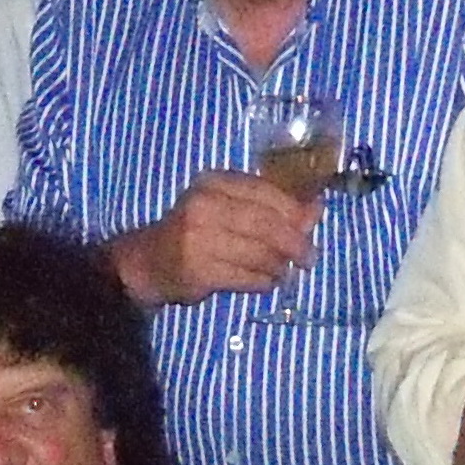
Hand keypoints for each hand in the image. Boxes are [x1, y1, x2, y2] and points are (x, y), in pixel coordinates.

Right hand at [111, 171, 311, 305]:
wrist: (148, 261)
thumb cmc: (195, 230)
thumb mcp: (228, 207)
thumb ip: (270, 206)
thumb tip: (316, 209)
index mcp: (213, 183)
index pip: (265, 192)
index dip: (294, 209)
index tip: (312, 223)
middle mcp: (204, 206)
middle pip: (266, 224)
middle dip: (294, 242)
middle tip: (308, 257)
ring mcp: (199, 240)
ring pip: (259, 253)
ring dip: (279, 266)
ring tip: (282, 271)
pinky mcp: (199, 271)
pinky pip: (246, 278)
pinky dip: (263, 282)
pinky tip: (265, 282)